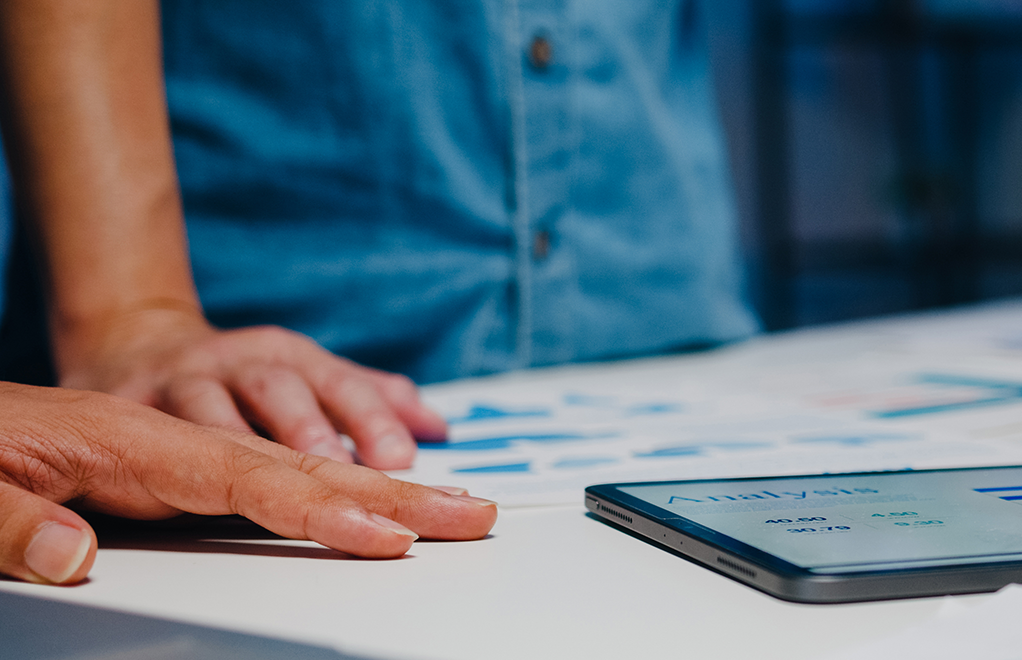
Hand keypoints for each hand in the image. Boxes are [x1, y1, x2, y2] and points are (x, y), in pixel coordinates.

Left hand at [0, 382, 494, 584]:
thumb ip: (10, 519)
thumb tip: (74, 557)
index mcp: (131, 437)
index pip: (248, 479)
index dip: (324, 510)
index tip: (389, 536)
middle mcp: (178, 431)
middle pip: (306, 463)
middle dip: (397, 492)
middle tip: (472, 513)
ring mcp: (189, 437)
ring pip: (307, 459)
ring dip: (387, 483)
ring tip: (454, 503)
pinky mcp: (187, 453)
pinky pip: (286, 458)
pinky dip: (350, 467)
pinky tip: (394, 476)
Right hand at [58, 308, 444, 468]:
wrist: (131, 347)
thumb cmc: (238, 379)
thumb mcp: (305, 376)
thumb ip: (369, 402)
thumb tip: (438, 426)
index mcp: (289, 358)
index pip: (338, 383)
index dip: (371, 416)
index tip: (405, 458)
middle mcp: (239, 363)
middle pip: (287, 389)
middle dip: (325, 426)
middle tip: (366, 468)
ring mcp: (183, 382)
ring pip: (217, 405)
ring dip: (251, 440)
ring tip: (298, 472)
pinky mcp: (128, 405)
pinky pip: (147, 430)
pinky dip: (168, 450)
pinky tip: (190, 476)